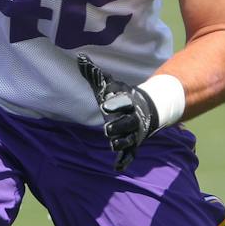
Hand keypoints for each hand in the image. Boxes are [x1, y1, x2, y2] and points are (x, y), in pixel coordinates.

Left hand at [77, 54, 157, 171]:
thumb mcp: (108, 86)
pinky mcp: (132, 144)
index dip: (115, 104)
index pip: (122, 102)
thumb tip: (80, 58)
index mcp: (127, 102)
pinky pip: (129, 154)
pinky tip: (118, 167)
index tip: (104, 105)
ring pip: (128, 139)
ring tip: (113, 144)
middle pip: (127, 123)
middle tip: (108, 129)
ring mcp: (133, 132)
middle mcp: (132, 118)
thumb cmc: (120, 96)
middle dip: (118, 125)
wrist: (144, 109)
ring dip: (121, 142)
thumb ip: (94, 74)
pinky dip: (125, 160)